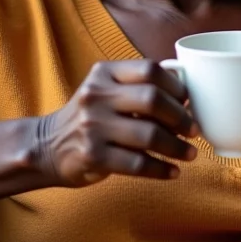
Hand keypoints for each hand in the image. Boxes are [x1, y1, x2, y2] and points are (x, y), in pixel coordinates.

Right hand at [33, 60, 198, 187]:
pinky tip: (173, 172)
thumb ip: (137, 86)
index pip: (149, 69)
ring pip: (149, 135)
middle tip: (194, 130)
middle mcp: (97, 95)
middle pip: (152, 100)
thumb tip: (186, 96)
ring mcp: (93, 125)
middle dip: (181, 117)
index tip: (188, 100)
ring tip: (191, 153)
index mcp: (104, 72)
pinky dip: (161, 169)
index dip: (176, 85)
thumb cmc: (90, 117)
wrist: (47, 146)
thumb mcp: (105, 90)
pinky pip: (137, 164)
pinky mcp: (93, 155)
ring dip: (177, 147)